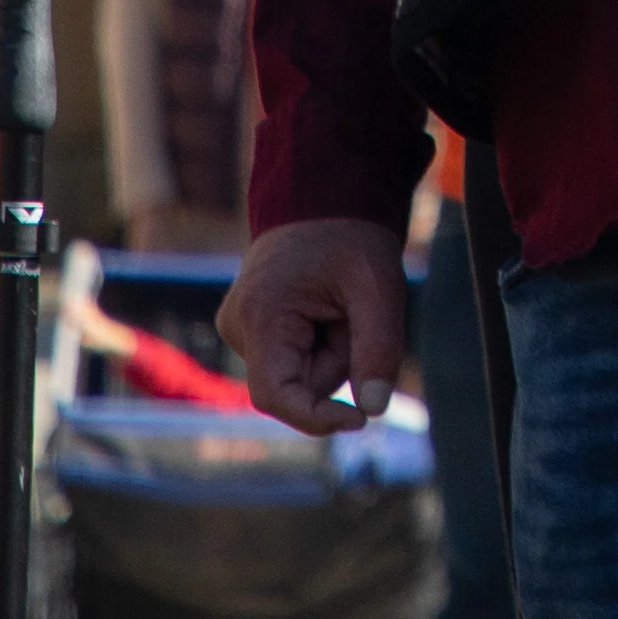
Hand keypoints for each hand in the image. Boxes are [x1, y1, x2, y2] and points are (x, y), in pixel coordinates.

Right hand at [228, 218, 410, 439]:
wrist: (323, 198)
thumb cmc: (351, 238)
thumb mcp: (378, 287)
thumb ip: (378, 349)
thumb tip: (373, 410)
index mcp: (261, 315)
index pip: (276, 396)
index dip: (317, 418)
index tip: (359, 420)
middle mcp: (238, 326)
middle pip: (297, 385)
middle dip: (337, 362)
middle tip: (354, 314)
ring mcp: (239, 329)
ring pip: (298, 376)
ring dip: (331, 353)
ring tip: (338, 304)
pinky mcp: (250, 330)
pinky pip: (293, 361)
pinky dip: (319, 346)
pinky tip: (324, 310)